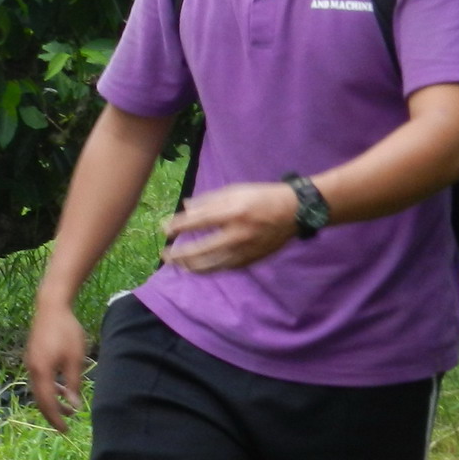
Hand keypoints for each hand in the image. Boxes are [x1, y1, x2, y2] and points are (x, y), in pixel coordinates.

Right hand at [24, 298, 88, 434]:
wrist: (51, 306)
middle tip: (65, 424)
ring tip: (68, 406)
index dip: (56, 418)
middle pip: (40, 399)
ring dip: (52, 400)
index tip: (66, 430)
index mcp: (42, 372)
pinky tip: (61, 387)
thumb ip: (73, 384)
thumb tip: (74, 406)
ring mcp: (30, 362)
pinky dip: (49, 388)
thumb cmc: (66, 331)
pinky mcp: (33, 356)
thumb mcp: (75, 359)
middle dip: (52, 413)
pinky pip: (39, 378)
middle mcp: (32, 369)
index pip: (48, 403)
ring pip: (39, 389)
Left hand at [160, 182, 300, 272]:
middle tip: (165, 254)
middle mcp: (238, 234)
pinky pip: (225, 268)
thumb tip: (184, 208)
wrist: (295, 211)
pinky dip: (210, 268)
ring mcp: (245, 250)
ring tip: (178, 264)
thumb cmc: (261, 196)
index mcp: (232, 213)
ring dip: (191, 266)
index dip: (177, 227)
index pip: (197, 223)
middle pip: (200, 251)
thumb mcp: (234, 191)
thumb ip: (208, 201)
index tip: (164, 229)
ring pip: (212, 266)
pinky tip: (199, 267)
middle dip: (178, 255)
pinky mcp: (252, 260)